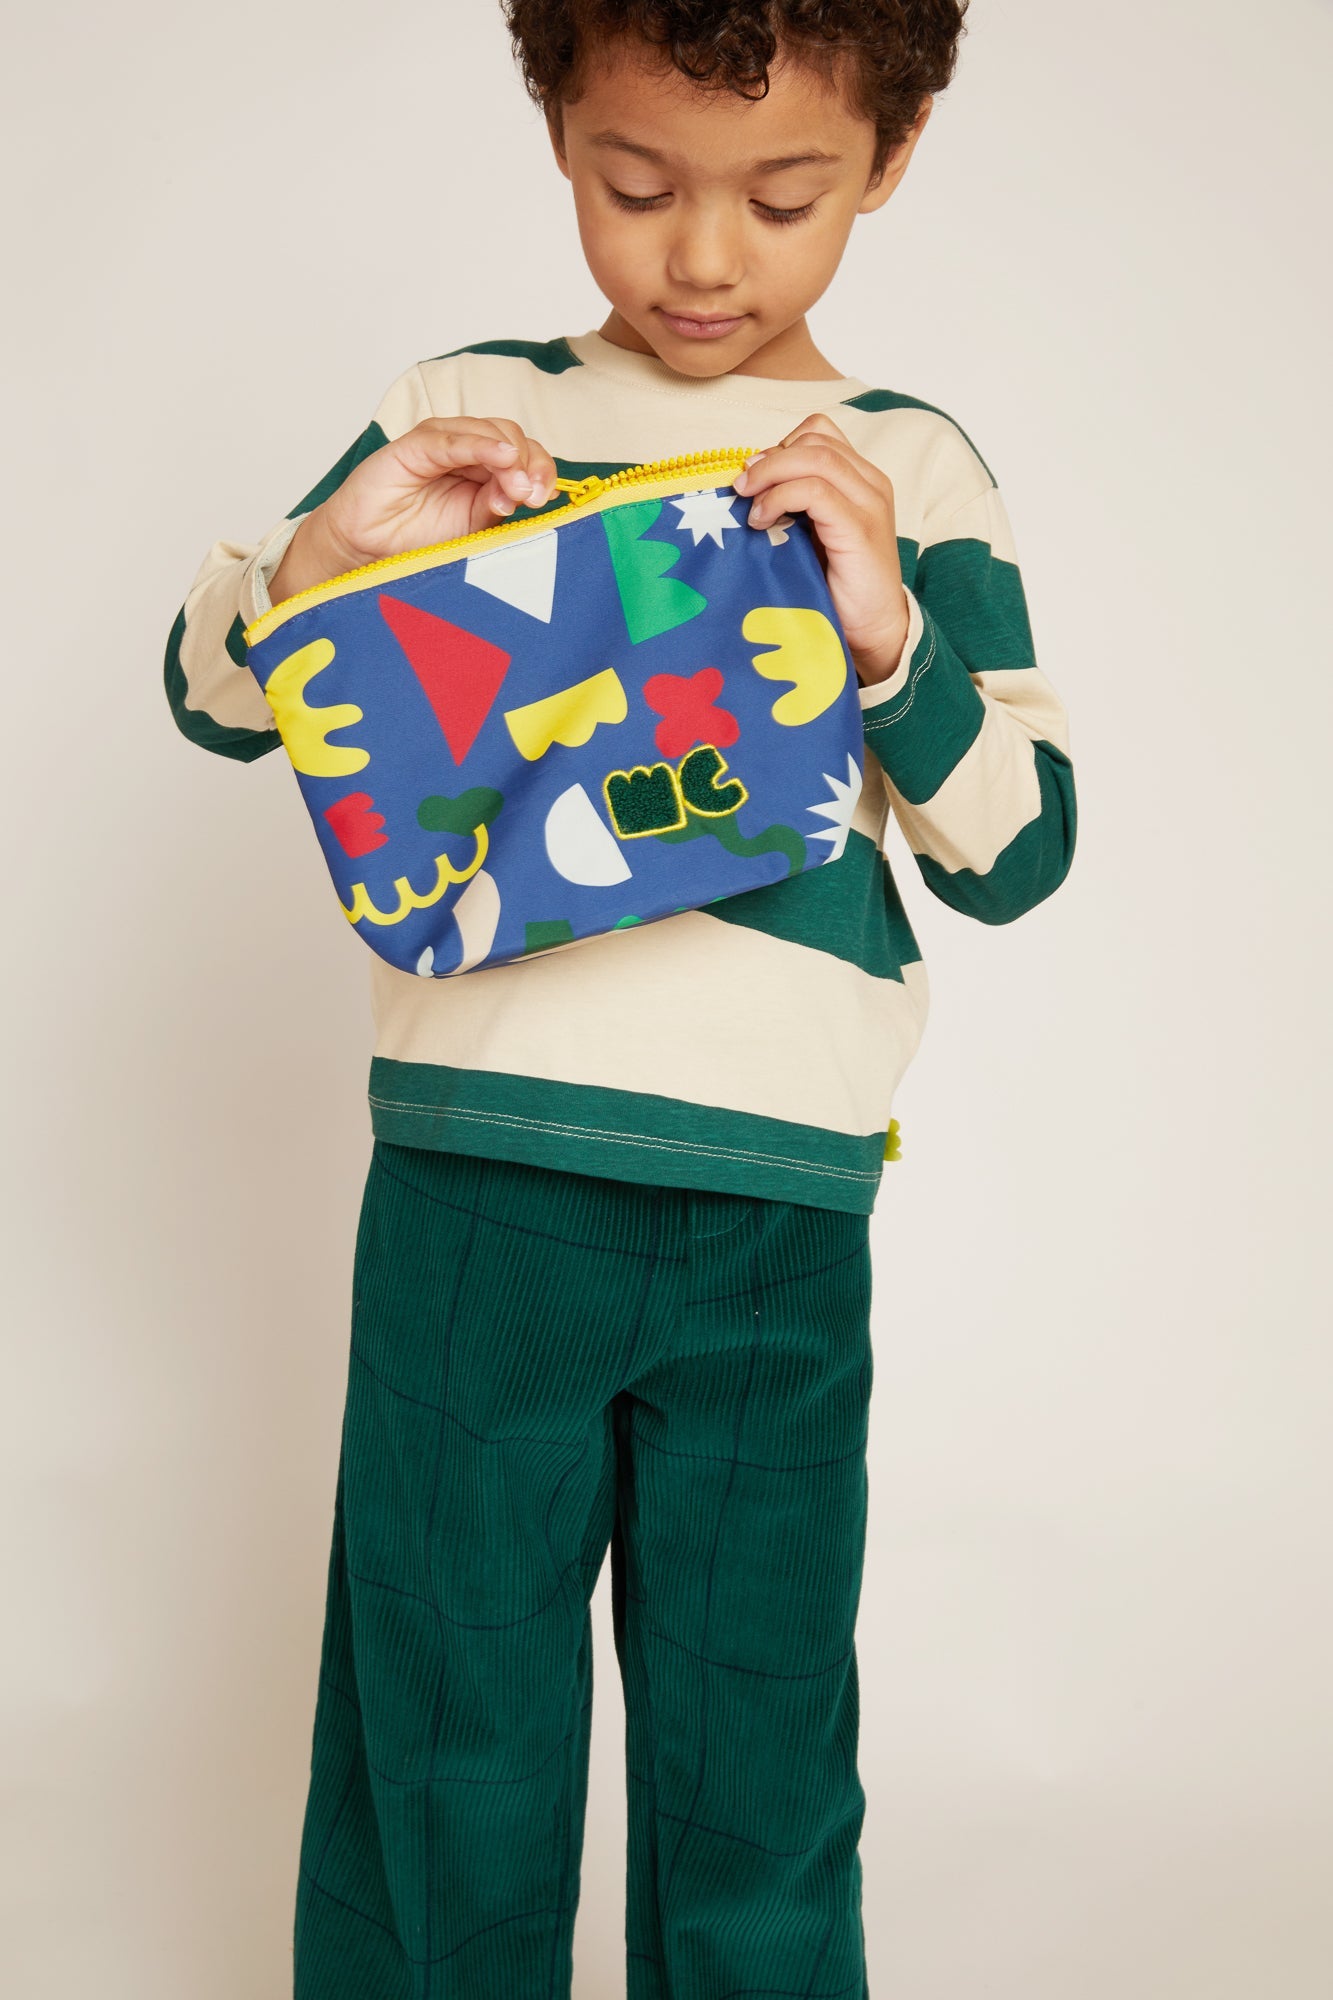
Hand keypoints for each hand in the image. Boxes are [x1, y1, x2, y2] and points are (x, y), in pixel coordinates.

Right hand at [269, 417, 559, 605]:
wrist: (366, 549)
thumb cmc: (416, 539)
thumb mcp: (472, 528)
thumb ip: (499, 507)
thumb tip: (531, 493)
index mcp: (486, 470)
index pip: (525, 455)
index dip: (541, 470)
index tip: (545, 499)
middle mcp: (466, 451)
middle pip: (512, 437)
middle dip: (530, 464)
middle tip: (532, 496)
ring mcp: (440, 444)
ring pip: (488, 431)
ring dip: (510, 455)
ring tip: (517, 486)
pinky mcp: (413, 446)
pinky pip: (449, 439)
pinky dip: (478, 444)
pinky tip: (500, 456)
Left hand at [732, 413, 909, 683]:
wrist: (873, 632)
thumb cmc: (837, 587)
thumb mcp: (811, 534)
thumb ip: (794, 504)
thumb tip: (748, 484)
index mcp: (860, 479)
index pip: (818, 433)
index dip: (780, 448)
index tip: (752, 478)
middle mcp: (870, 483)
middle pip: (814, 438)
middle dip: (769, 458)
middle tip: (742, 487)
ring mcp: (869, 503)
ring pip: (815, 456)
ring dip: (771, 474)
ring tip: (749, 504)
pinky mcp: (860, 528)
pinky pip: (816, 490)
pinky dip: (780, 497)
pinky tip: (763, 520)